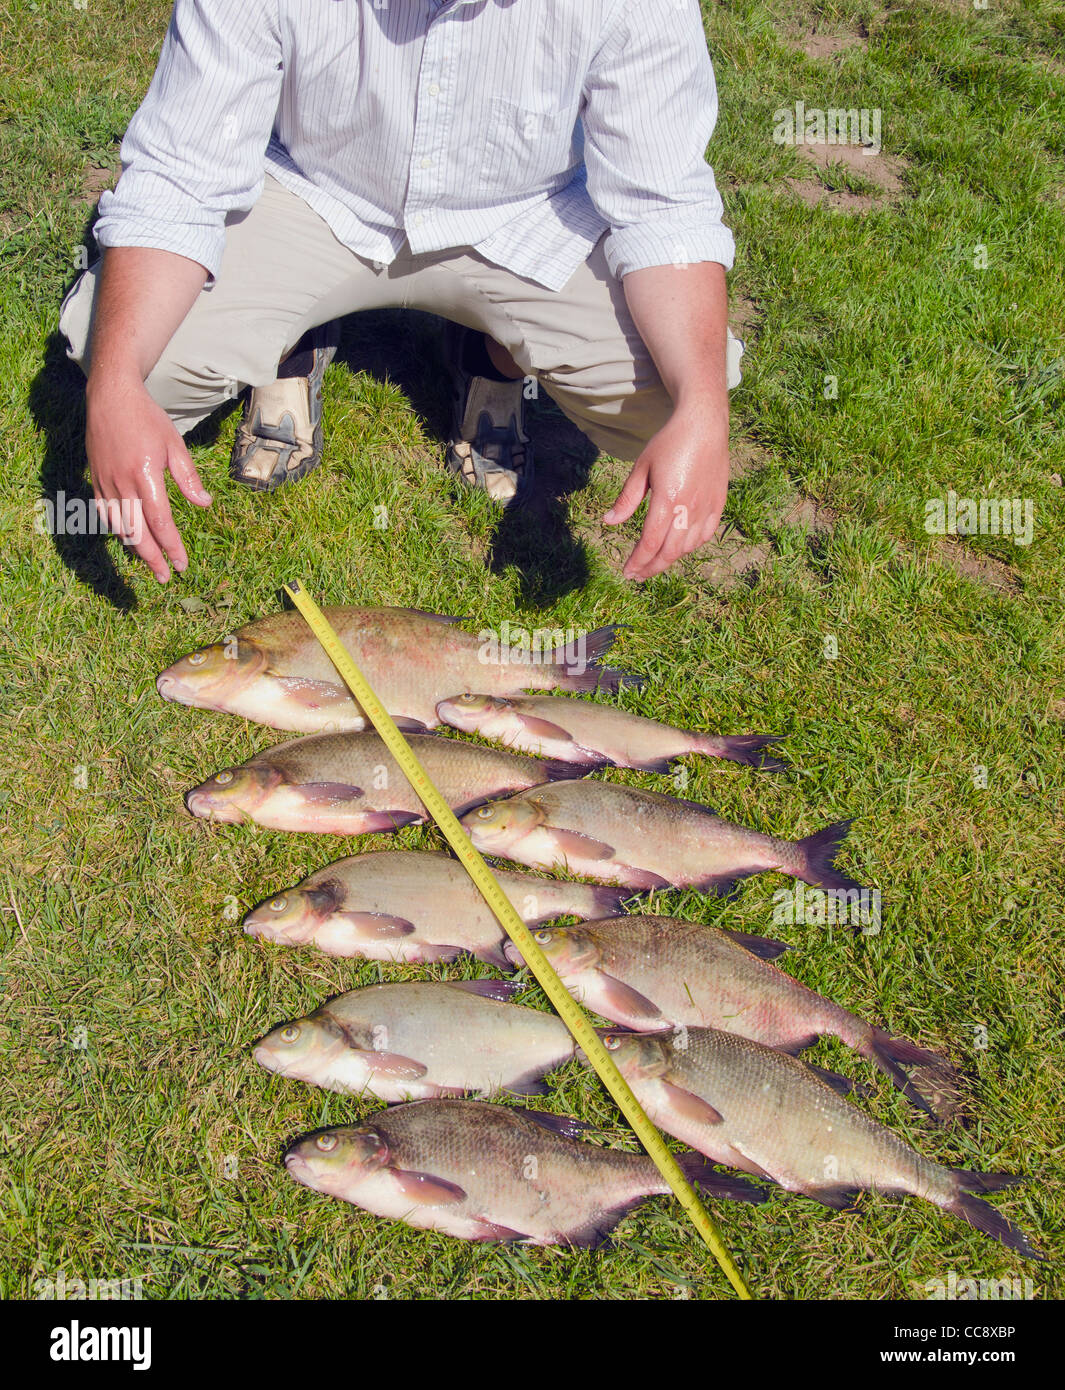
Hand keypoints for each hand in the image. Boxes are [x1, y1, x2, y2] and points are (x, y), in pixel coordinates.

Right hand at [86, 378, 210, 582]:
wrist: (110, 398)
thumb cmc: (147, 419)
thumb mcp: (174, 445)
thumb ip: (188, 478)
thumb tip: (205, 505)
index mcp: (145, 476)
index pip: (160, 522)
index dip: (172, 546)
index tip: (181, 563)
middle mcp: (122, 484)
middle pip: (137, 533)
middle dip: (152, 559)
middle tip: (165, 577)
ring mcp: (105, 483)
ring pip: (118, 527)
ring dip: (135, 549)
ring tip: (151, 564)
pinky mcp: (95, 480)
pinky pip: (105, 514)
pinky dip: (118, 531)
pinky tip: (130, 540)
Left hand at [603, 402, 728, 580]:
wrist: (705, 425)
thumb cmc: (669, 443)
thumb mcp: (642, 467)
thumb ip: (627, 498)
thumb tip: (608, 522)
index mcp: (668, 499)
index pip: (650, 543)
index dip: (637, 561)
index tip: (627, 572)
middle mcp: (689, 508)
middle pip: (669, 552)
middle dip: (651, 568)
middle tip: (637, 575)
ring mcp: (707, 508)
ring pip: (687, 547)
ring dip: (669, 559)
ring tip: (654, 562)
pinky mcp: (718, 505)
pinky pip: (704, 536)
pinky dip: (689, 547)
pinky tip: (678, 547)